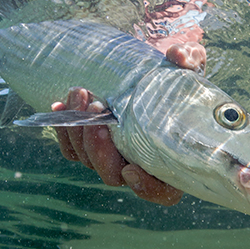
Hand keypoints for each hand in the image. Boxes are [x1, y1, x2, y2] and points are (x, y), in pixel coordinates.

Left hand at [53, 41, 206, 205]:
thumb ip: (190, 60)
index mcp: (172, 160)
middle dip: (99, 147)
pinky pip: (72, 149)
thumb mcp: (191, 64)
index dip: (147, 187)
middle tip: (100, 108)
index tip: (131, 168)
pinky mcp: (91, 146)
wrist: (148, 73)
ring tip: (82, 94)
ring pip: (88, 161)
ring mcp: (113, 157)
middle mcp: (140, 165)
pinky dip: (63, 129)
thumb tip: (179, 56)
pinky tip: (59, 104)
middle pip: (113, 175)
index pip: (163, 192)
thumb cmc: (177, 76)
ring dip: (79, 130)